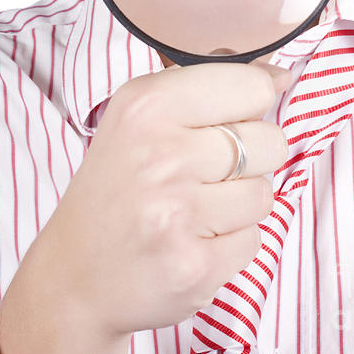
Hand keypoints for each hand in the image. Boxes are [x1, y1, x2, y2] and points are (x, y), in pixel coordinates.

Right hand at [5, 58, 289, 353]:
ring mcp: (177, 212)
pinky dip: (231, 244)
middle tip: (207, 172)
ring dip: (240, 204)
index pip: (252, 86)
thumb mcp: (141, 117)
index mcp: (147, 105)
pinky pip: (254, 240)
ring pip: (265, 194)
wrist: (73, 277)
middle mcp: (161, 153)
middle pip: (271, 141)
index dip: (253, 105)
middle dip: (251, 158)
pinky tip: (193, 240)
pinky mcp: (194, 265)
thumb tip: (281, 75)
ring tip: (197, 208)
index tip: (234, 118)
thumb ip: (209, 85)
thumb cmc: (116, 188)